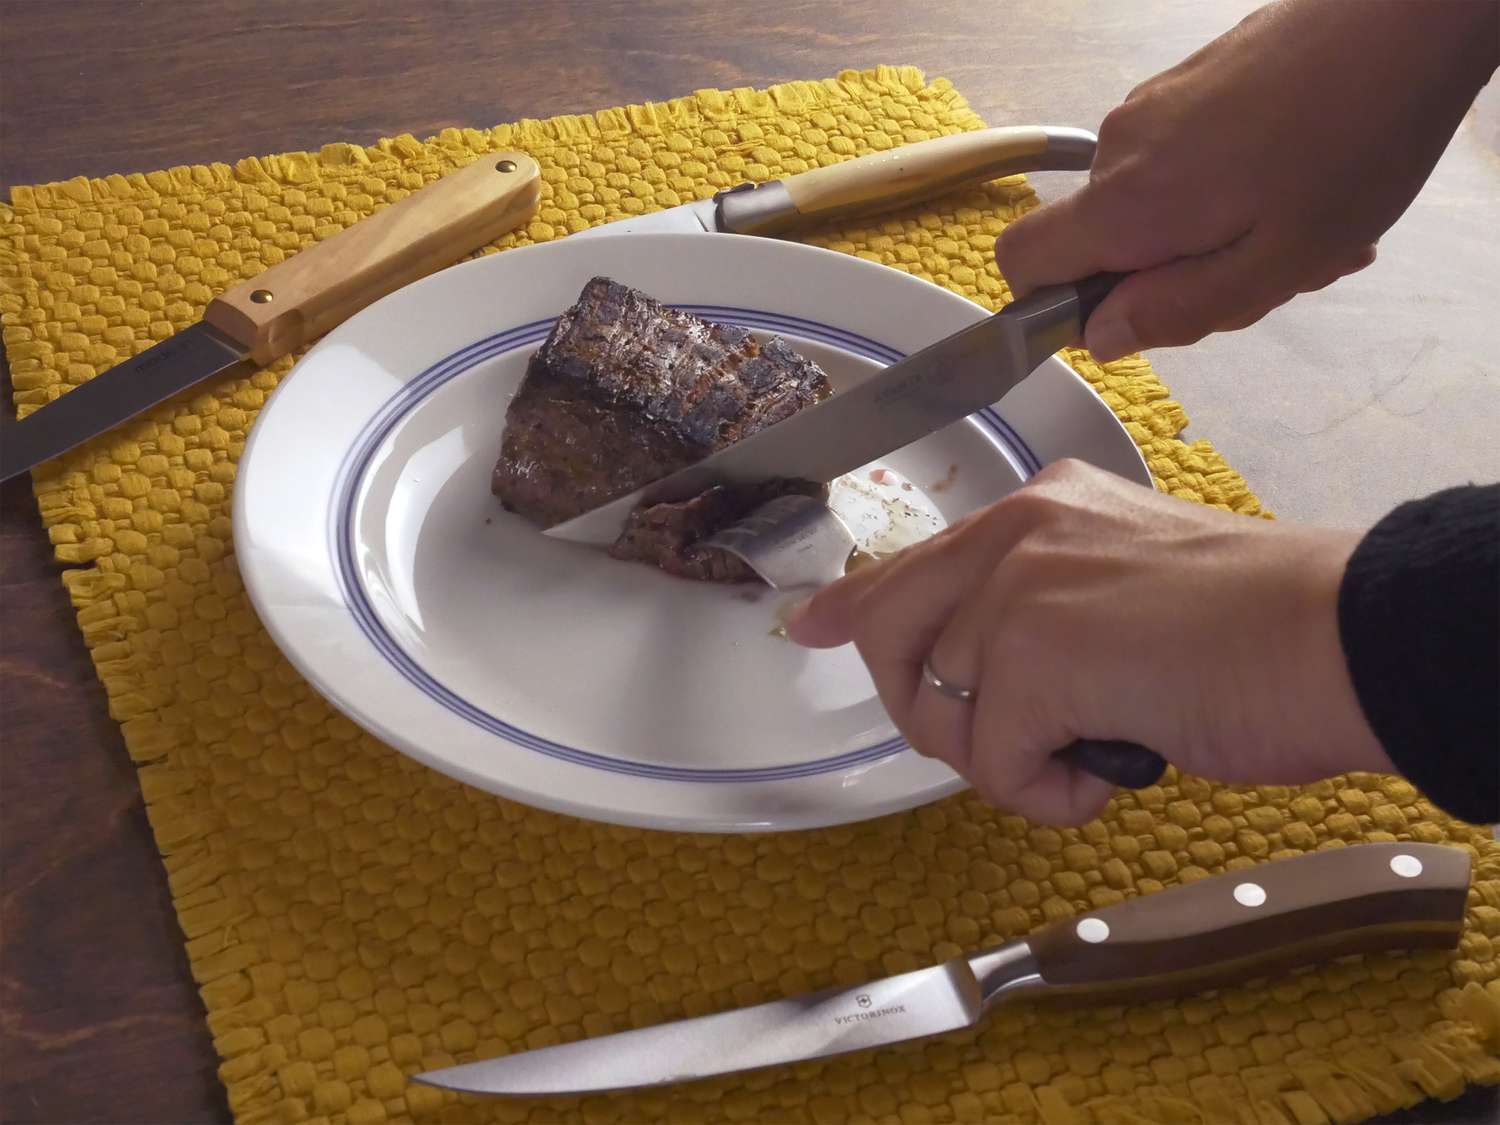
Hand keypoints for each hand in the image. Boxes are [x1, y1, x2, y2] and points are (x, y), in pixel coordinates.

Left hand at [786, 460, 1392, 825]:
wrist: (1334, 635)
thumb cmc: (1257, 626)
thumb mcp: (1122, 589)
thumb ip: (1043, 606)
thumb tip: (982, 669)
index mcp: (1037, 510)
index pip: (913, 561)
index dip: (853, 604)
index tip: (810, 626)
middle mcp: (1014, 533)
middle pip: (894, 639)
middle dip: (931, 715)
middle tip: (1011, 745)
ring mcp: (1017, 587)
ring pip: (942, 713)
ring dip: (1009, 760)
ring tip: (1090, 745)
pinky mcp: (1031, 653)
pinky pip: (992, 763)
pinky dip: (1045, 794)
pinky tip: (1105, 771)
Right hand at [995, 0, 1499, 361]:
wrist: (1405, 20)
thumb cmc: (1353, 146)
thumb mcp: (1274, 265)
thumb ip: (1175, 310)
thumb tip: (1100, 336)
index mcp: (1126, 204)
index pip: (1021, 261)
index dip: (1054, 303)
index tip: (1131, 311)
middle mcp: (1118, 150)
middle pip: (1101, 241)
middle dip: (1169, 274)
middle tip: (1265, 272)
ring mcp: (1150, 107)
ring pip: (1150, 203)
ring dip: (1210, 232)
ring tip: (1297, 225)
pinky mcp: (1185, 82)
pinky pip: (1180, 160)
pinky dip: (1225, 186)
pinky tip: (1297, 180)